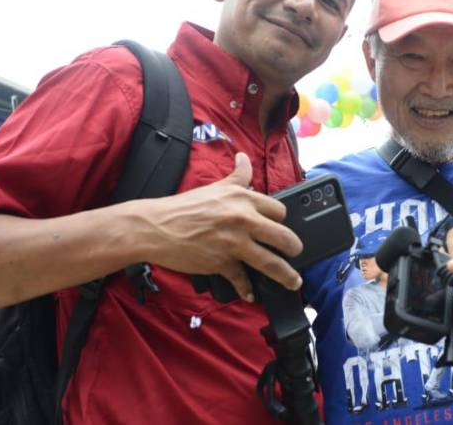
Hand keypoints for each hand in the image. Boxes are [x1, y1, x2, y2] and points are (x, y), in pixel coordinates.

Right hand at [137, 153, 302, 300]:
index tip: (281, 227)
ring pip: (271, 262)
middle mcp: (243, 219)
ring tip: (294, 281)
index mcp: (243, 199)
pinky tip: (250, 294)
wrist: (156, 227)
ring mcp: (234, 243)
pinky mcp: (222, 263)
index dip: (281, 220)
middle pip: (283, 236)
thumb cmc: (183, 207)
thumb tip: (245, 158)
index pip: (278, 210)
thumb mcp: (215, 186)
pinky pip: (242, 279)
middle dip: (294, 247)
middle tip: (296, 251)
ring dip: (286, 275)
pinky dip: (247, 289)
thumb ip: (237, 176)